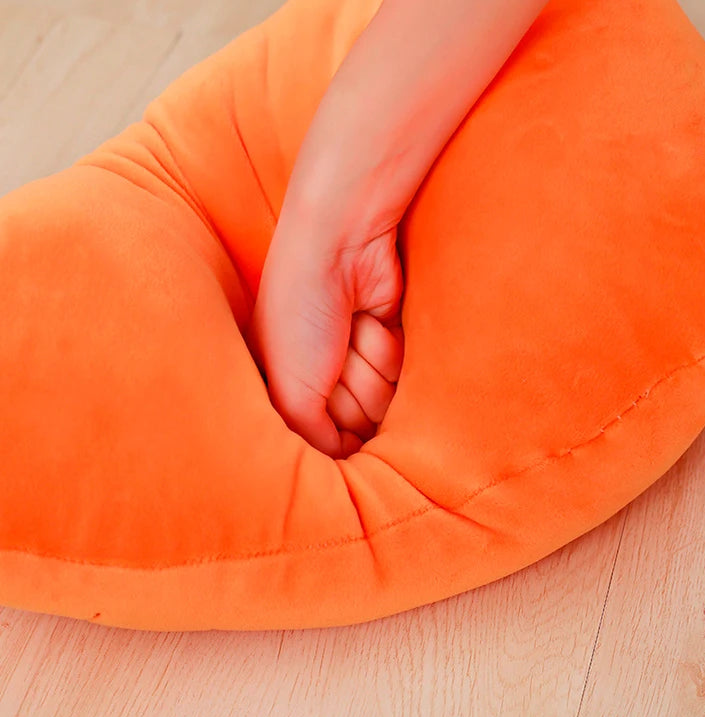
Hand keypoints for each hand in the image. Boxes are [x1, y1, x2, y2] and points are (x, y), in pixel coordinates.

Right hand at [246, 209, 404, 457]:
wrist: (338, 250)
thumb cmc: (299, 315)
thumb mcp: (289, 392)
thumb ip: (314, 441)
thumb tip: (345, 466)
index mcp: (289, 394)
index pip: (328, 444)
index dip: (331, 427)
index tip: (319, 394)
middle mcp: (324, 383)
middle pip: (361, 426)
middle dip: (350, 392)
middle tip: (332, 356)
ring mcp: (358, 364)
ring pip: (385, 403)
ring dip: (369, 367)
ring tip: (349, 333)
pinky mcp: (389, 345)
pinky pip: (402, 374)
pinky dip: (388, 349)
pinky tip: (369, 320)